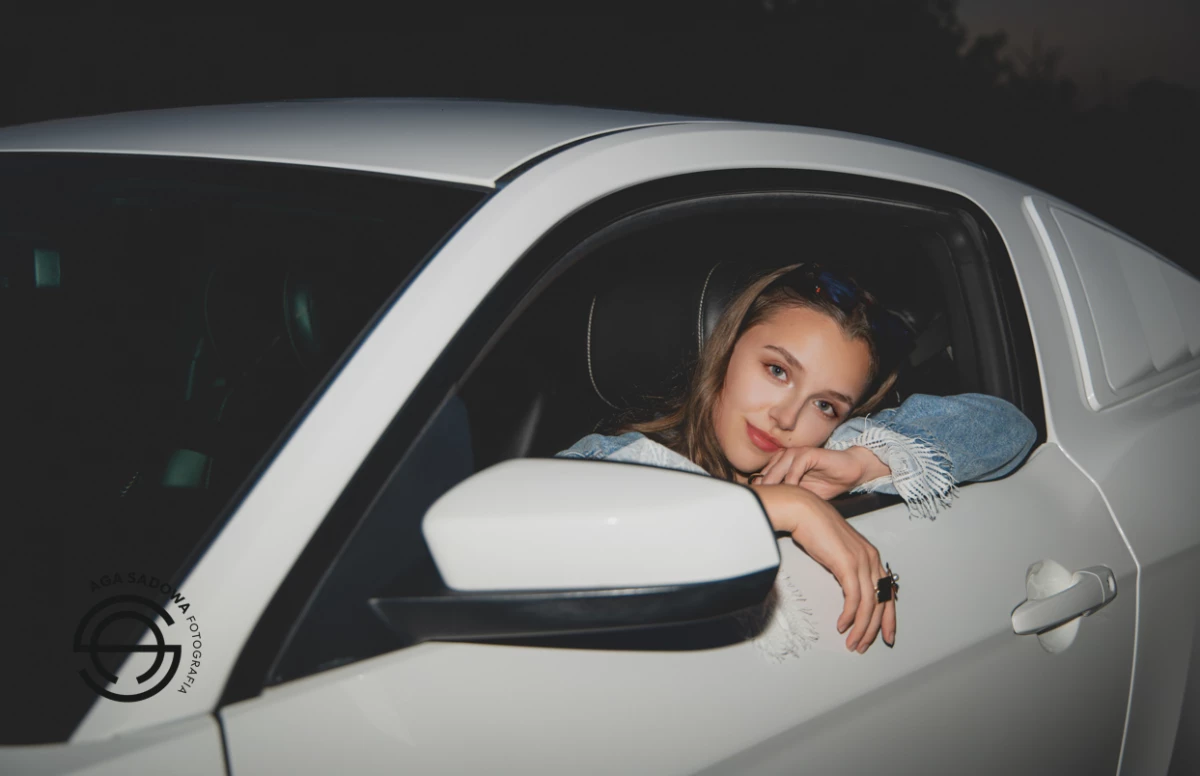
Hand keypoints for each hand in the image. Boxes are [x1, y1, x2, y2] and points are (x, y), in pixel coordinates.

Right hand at [751, 483, 895, 651]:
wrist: (803, 511)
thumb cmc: (815, 528)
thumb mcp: (837, 551)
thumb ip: (847, 567)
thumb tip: (848, 586)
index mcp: (872, 556)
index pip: (887, 592)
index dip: (888, 617)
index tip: (886, 635)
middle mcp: (872, 559)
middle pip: (882, 602)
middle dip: (875, 628)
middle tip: (864, 645)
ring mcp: (861, 562)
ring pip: (869, 604)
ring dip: (861, 628)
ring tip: (852, 642)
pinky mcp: (848, 565)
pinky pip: (854, 598)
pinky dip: (849, 616)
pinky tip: (842, 625)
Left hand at [754, 446, 889, 499]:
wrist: (849, 472)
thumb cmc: (827, 484)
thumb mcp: (803, 495)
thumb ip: (787, 498)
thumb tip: (769, 511)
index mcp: (781, 465)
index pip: (762, 478)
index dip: (760, 492)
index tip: (757, 506)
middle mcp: (786, 457)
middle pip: (767, 473)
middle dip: (764, 490)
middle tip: (760, 504)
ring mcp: (797, 453)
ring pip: (778, 468)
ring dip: (775, 484)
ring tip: (773, 499)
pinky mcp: (809, 452)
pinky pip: (796, 466)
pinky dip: (792, 479)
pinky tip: (792, 491)